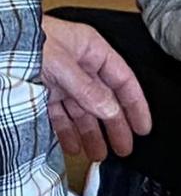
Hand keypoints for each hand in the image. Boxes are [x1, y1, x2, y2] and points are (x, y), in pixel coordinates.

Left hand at [41, 15, 151, 160]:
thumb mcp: (60, 64)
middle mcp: (78, 65)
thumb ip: (87, 89)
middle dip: (114, 126)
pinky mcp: (43, 91)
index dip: (135, 106)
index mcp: (90, 50)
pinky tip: (74, 146)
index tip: (142, 128)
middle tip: (123, 148)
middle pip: (105, 100)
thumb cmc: (23, 41)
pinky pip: (60, 116)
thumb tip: (110, 110)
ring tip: (98, 154)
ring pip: (83, 111)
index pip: (123, 80)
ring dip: (91, 134)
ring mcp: (60, 79)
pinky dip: (68, 133)